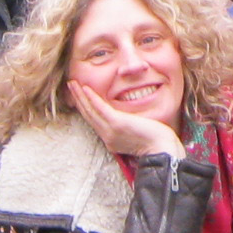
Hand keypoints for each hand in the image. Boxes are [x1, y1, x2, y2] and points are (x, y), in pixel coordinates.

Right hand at [68, 78, 185, 161]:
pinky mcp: (116, 124)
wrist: (161, 148)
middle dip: (78, 100)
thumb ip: (127, 125)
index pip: (94, 121)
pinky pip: (100, 109)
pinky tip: (85, 89)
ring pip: (90, 111)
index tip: (79, 96)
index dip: (84, 108)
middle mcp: (107, 136)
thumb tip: (127, 117)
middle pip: (88, 115)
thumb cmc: (155, 141)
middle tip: (70, 86)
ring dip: (80, 96)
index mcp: (110, 139)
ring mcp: (110, 131)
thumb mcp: (135, 133)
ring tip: (72, 84)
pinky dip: (91, 98)